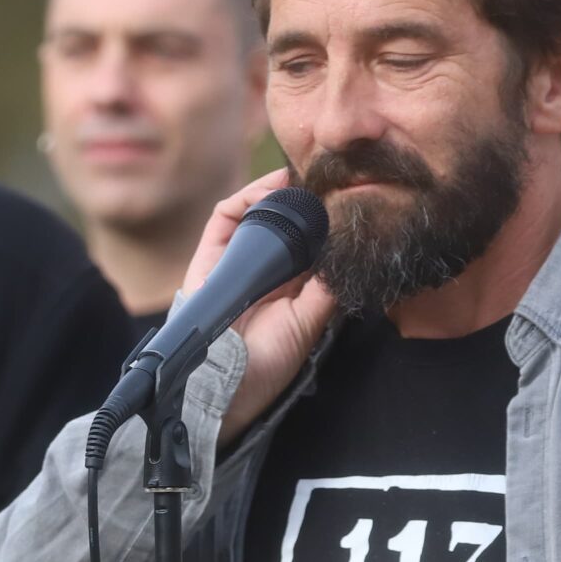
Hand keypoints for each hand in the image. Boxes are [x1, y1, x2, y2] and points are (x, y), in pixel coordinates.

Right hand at [185, 168, 338, 446]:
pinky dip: (247, 197)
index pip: (304, 239)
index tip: (345, 196)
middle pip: (279, 219)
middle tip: (326, 178)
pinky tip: (272, 188)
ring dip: (275, 190)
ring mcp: (232, 260)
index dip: (321, 216)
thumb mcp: (310, 321)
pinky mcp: (208, 257)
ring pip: (253, 212)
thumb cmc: (267, 362)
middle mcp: (260, 268)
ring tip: (300, 177)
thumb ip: (327, 288)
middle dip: (300, 197)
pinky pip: (225, 216)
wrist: (226, 384)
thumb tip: (352, 252)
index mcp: (286, 284)